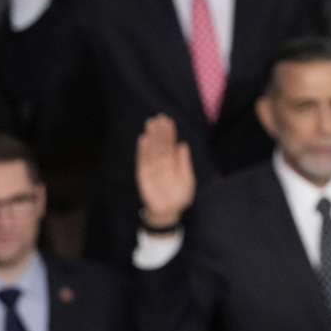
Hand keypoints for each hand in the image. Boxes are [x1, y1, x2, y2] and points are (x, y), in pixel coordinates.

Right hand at [137, 114, 195, 229]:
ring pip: (151, 150)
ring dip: (151, 137)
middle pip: (160, 144)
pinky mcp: (143, 175)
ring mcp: (152, 168)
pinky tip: (143, 139)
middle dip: (159, 131)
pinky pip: (143, 161)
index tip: (167, 120)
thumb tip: (182, 144)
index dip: (168, 132)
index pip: (169, 144)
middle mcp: (161, 163)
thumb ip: (184, 163)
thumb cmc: (179, 196)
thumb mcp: (187, 179)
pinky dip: (143, 151)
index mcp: (172, 162)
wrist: (168, 212)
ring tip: (151, 124)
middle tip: (159, 118)